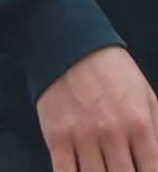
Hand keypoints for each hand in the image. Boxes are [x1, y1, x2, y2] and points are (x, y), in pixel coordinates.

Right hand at [36, 46, 157, 171]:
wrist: (66, 43)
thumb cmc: (112, 71)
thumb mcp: (147, 96)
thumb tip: (157, 158)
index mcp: (140, 124)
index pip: (152, 170)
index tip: (142, 170)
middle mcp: (112, 133)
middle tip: (122, 169)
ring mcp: (82, 136)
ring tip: (104, 170)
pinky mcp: (56, 136)